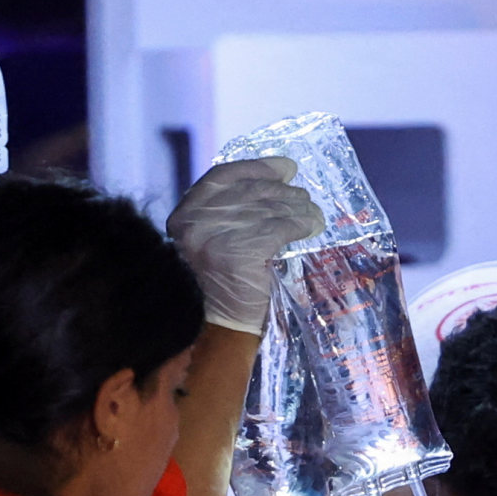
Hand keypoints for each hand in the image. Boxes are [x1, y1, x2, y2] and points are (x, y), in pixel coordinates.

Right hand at [168, 153, 327, 333]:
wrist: (219, 328)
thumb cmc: (224, 284)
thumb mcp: (216, 240)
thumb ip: (231, 212)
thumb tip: (277, 178)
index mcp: (183, 215)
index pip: (222, 177)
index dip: (257, 168)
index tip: (285, 168)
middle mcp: (193, 223)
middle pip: (248, 192)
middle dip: (282, 192)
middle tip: (304, 198)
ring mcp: (213, 238)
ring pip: (266, 210)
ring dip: (297, 208)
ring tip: (313, 213)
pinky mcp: (237, 254)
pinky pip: (277, 229)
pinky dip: (299, 224)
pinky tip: (311, 227)